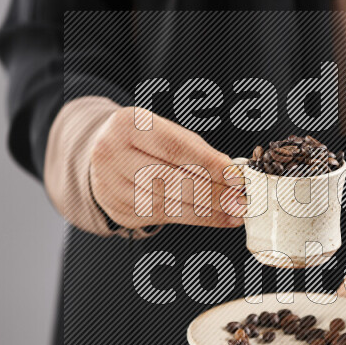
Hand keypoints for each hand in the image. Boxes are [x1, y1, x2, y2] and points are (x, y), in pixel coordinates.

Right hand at [89, 107, 243, 229]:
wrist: (105, 154)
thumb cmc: (147, 141)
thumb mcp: (167, 132)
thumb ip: (198, 151)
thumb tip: (233, 174)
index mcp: (128, 125)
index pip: (174, 147)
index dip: (208, 163)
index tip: (236, 176)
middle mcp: (113, 154)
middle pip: (169, 179)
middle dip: (212, 192)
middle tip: (240, 199)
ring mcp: (111, 185)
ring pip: (166, 203)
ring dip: (207, 211)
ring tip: (235, 211)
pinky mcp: (118, 209)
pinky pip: (161, 218)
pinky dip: (195, 219)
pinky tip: (218, 217)